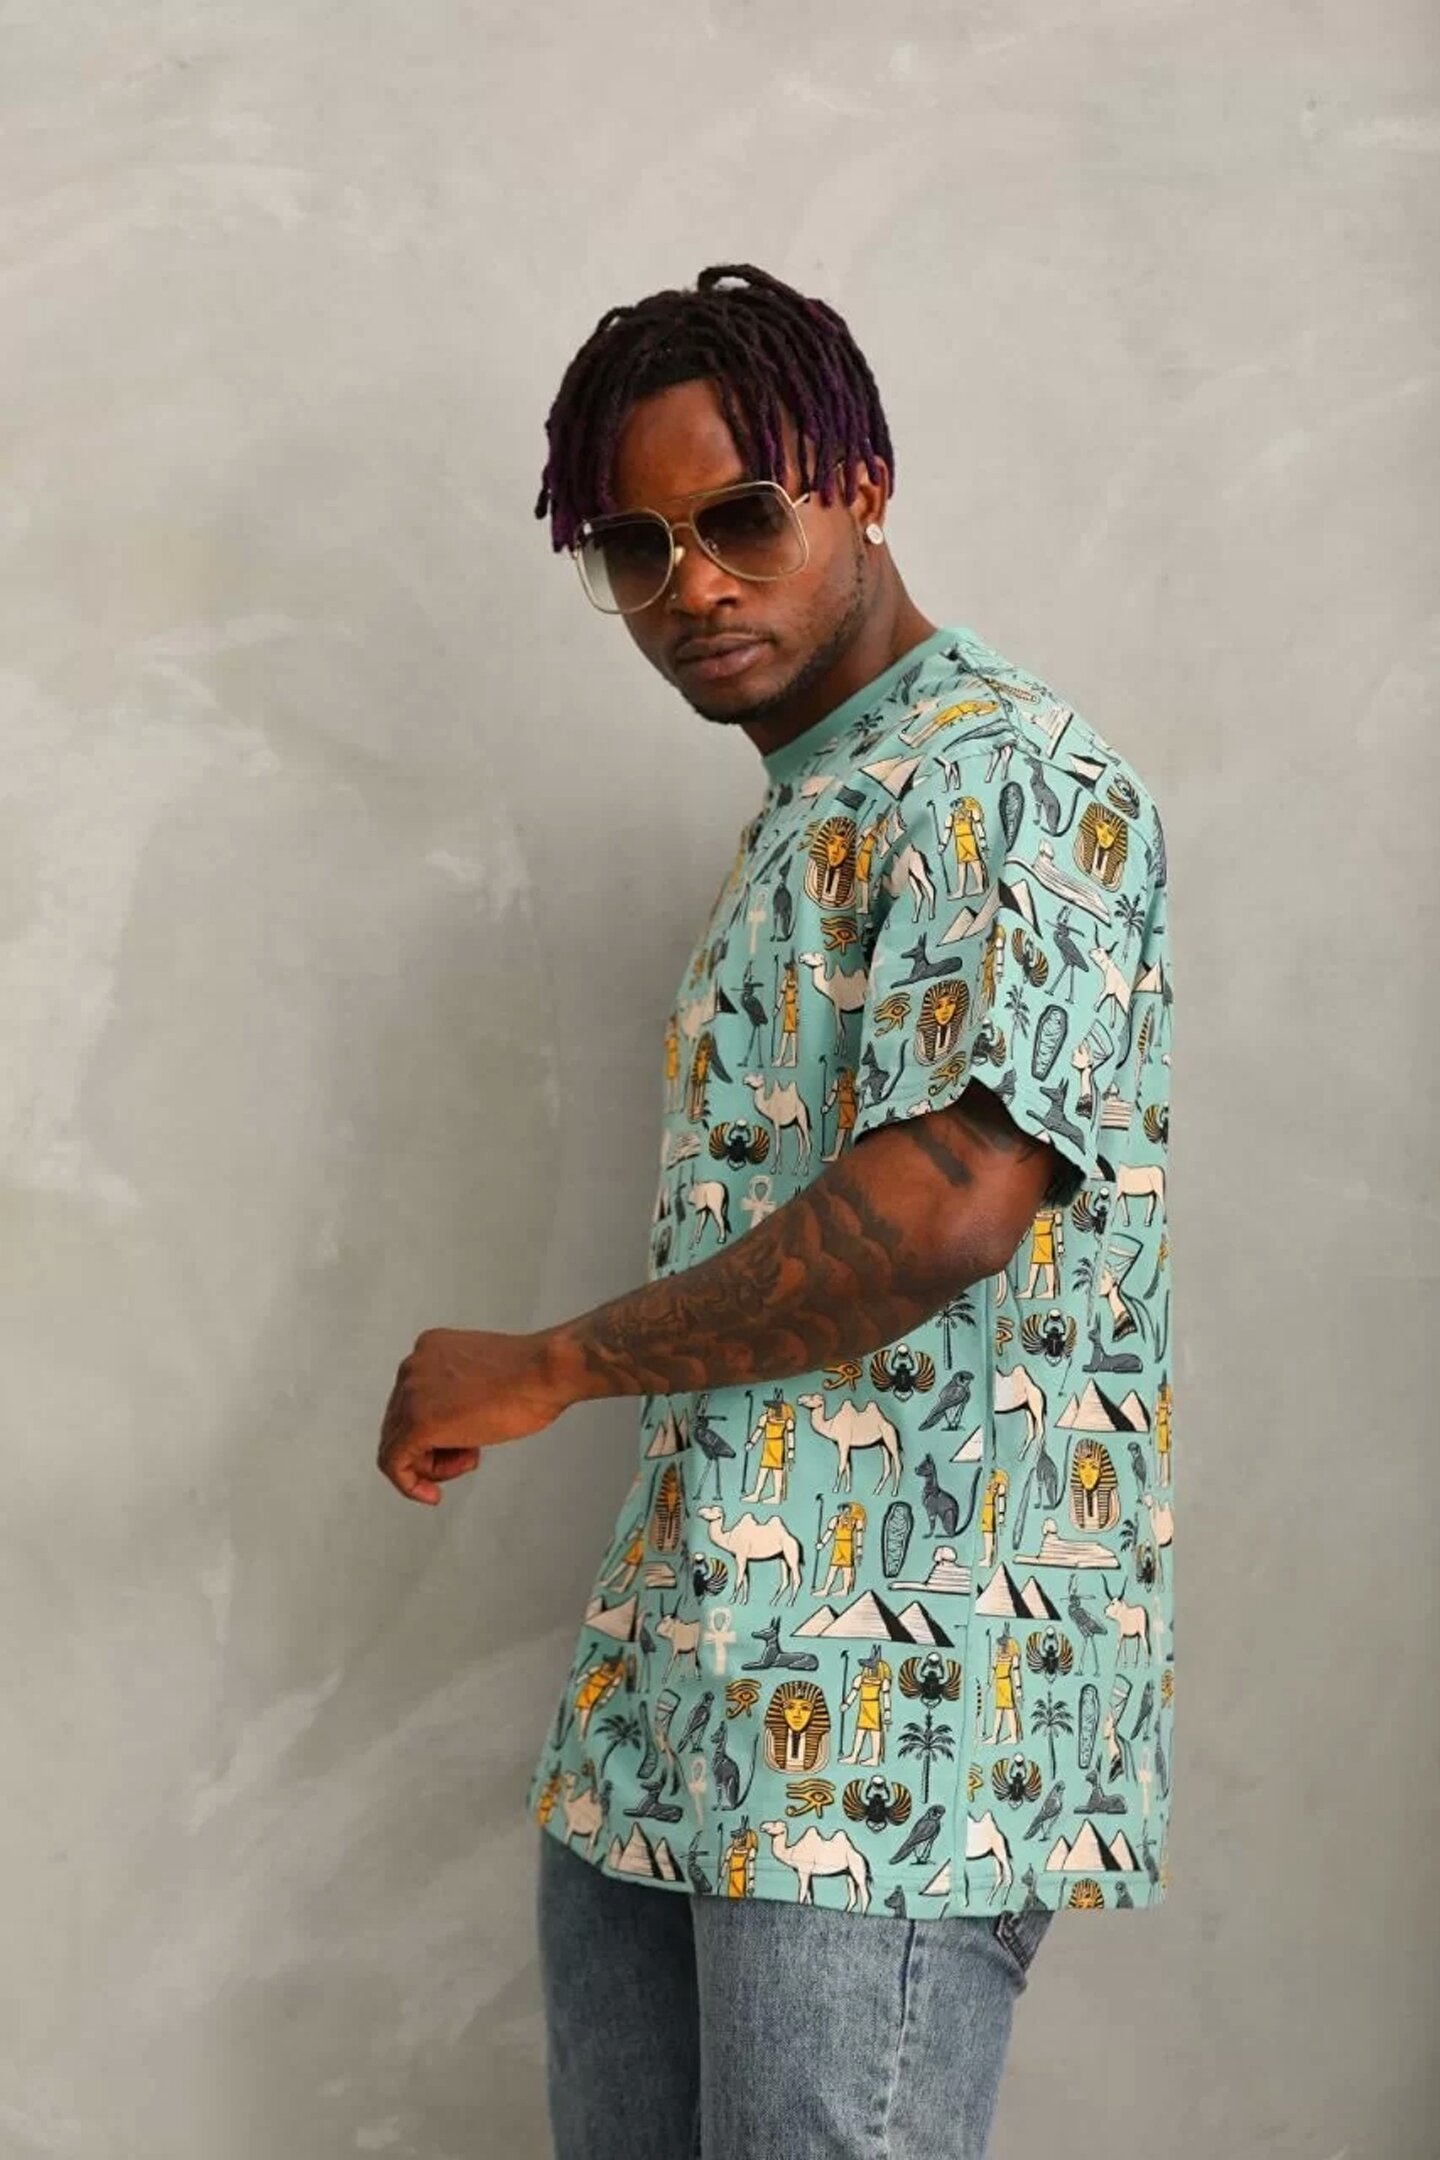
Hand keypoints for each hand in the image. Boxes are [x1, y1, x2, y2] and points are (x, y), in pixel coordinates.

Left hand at [377, 1327, 568, 1504]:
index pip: (412, 1400)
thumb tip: (456, 1419)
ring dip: (433, 1465)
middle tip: (467, 1458)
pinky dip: (409, 1484)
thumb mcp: (486, 1376)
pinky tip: (432, 1495)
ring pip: (397, 1444)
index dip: (436, 1430)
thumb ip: (462, 1391)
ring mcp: (411, 1393)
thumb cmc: (533, 1374)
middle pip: (401, 1422)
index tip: (460, 1445)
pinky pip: (394, 1463)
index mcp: (429, 1349)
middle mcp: (413, 1366)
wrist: (545, 1371)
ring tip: (469, 1461)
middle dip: (433, 1449)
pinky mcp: (418, 1423)